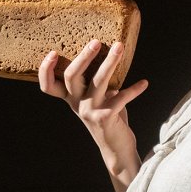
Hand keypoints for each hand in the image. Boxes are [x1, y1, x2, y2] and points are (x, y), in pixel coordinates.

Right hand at [38, 39, 148, 191]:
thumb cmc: (108, 119)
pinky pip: (121, 97)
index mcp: (72, 99)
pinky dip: (134, 89)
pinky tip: (144, 83)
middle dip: (83, 56)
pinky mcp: (106, 117)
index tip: (51, 54)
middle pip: (72, 76)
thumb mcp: (98, 100)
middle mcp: (77, 104)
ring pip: (99, 81)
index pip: (48, 86)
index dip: (45, 71)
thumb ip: (99, 83)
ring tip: (119, 47)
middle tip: (96, 42)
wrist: (116, 149)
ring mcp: (90, 111)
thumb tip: (111, 57)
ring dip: (111, 62)